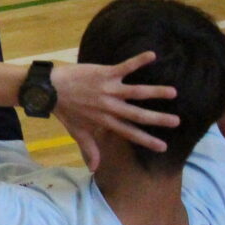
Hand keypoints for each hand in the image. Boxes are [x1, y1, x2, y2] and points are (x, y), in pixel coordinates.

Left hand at [51, 52, 179, 171]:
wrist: (48, 88)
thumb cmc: (65, 110)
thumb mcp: (76, 131)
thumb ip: (88, 149)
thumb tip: (94, 169)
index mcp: (104, 120)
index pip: (129, 133)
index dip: (146, 140)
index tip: (163, 147)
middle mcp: (109, 106)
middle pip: (137, 114)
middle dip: (157, 119)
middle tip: (177, 121)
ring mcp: (108, 89)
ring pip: (135, 92)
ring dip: (155, 92)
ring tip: (173, 92)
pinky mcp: (104, 73)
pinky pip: (124, 66)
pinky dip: (138, 60)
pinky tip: (152, 55)